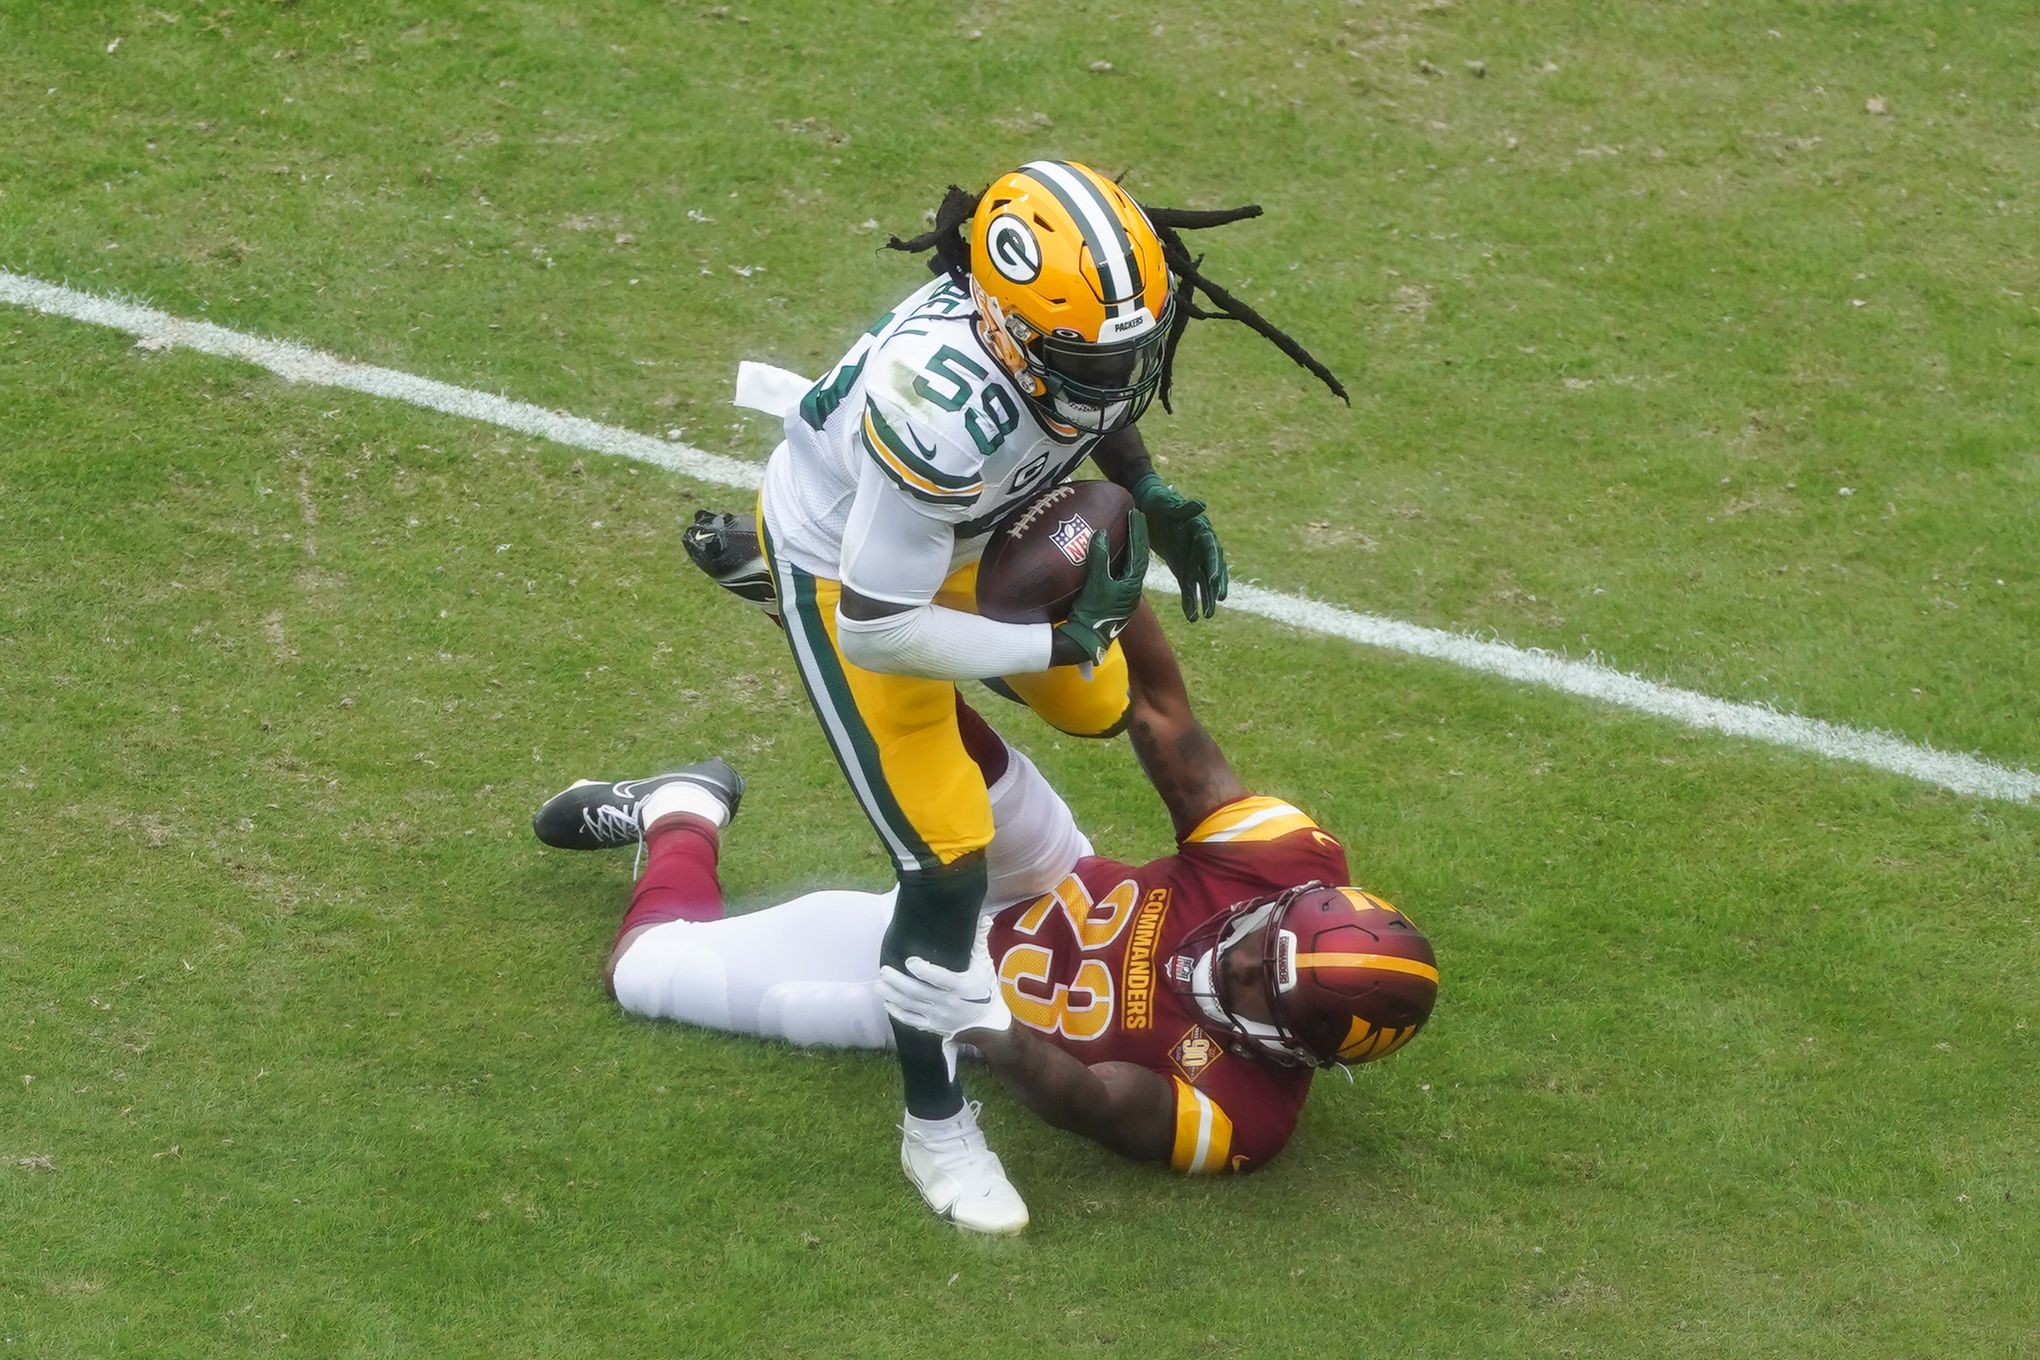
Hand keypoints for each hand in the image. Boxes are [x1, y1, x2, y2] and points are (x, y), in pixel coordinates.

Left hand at [877, 931, 1012, 1042]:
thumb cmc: (984, 988)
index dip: (923, 971)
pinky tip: (887, 1002)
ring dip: (893, 996)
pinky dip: (898, 1013)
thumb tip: (985, 918)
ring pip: (911, 1006)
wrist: (987, 1022)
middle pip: (919, 992)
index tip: (909, 960)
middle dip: (898, 982)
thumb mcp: (984, 965)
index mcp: (961, 986)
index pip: (940, 978)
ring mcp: (939, 1016)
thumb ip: (980, 941)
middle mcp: (948, 1003)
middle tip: (884, 970)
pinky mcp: (933, 1026)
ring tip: (879, 984)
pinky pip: (912, 1020)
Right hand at [1054, 509, 1148, 666]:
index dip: (1137, 531)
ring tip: (1128, 532)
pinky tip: (1114, 556)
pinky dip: (1121, 560)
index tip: (1136, 512)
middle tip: (1136, 517)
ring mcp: (1124, 595)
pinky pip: (1122, 573)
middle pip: (1139, 557)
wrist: (1085, 639)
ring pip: (1132, 566)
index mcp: (1132, 583)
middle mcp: (1132, 589)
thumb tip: (1102, 533)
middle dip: (1138, 537)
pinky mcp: (1115, 600)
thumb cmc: (1092, 612)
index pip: (1139, 551)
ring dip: (1131, 548)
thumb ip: (1100, 558)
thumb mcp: (1096, 583)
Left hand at [1132, 473, 1227, 620]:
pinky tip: (1191, 617)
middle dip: (1214, 588)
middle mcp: (1199, 547)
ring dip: (1205, 599)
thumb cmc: (1158, 500)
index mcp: (1201, 531)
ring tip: (1207, 616)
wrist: (1146, 503)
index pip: (1211, 551)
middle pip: (1211, 570)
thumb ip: (1183, 507)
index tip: (1212, 581)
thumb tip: (1202, 505)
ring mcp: (1191, 558)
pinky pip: (1187, 585)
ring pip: (1201, 582)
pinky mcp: (1180, 566)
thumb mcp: (1167, 502)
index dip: (1213, 566)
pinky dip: (1190, 600)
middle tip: (1216, 604)